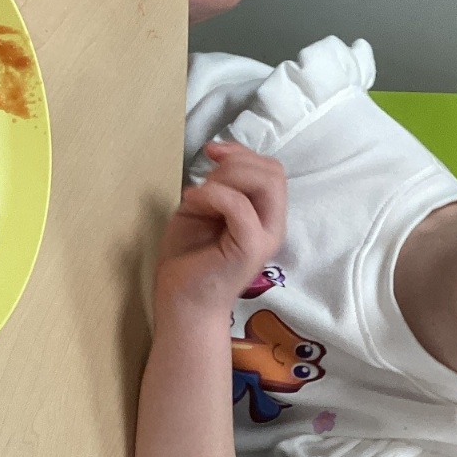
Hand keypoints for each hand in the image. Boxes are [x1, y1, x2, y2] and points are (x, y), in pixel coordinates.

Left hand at [156, 142, 285, 315]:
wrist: (182, 304)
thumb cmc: (189, 259)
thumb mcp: (203, 210)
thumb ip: (219, 186)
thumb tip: (220, 160)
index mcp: (264, 217)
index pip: (271, 170)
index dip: (242, 153)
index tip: (212, 153)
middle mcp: (272, 226)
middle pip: (273, 171)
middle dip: (236, 162)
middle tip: (206, 178)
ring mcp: (265, 237)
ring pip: (265, 181)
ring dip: (226, 177)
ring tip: (199, 196)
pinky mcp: (250, 247)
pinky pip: (239, 204)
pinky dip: (212, 194)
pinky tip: (191, 202)